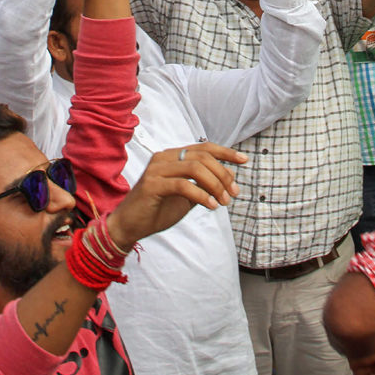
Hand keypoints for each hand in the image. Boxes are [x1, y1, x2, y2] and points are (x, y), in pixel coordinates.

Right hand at [107, 143, 246, 249]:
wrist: (129, 226)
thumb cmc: (157, 210)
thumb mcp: (186, 196)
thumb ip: (203, 185)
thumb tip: (229, 178)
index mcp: (172, 156)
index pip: (204, 148)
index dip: (226, 152)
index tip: (245, 160)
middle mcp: (164, 157)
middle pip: (202, 157)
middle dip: (223, 174)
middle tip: (234, 193)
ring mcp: (156, 169)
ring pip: (195, 168)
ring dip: (215, 185)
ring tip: (224, 202)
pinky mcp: (152, 184)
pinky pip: (183, 185)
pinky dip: (201, 195)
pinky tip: (211, 206)